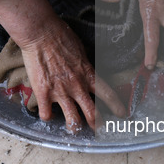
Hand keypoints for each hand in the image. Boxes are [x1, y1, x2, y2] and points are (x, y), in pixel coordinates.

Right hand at [20, 18, 125, 132]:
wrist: (40, 33)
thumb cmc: (60, 36)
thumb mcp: (81, 50)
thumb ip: (84, 66)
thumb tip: (85, 71)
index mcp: (88, 74)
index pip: (108, 94)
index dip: (117, 106)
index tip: (122, 114)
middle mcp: (77, 86)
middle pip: (93, 113)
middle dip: (98, 125)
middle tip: (99, 130)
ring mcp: (60, 92)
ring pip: (72, 120)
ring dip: (75, 127)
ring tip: (74, 129)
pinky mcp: (43, 93)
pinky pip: (47, 114)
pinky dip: (47, 117)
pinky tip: (47, 115)